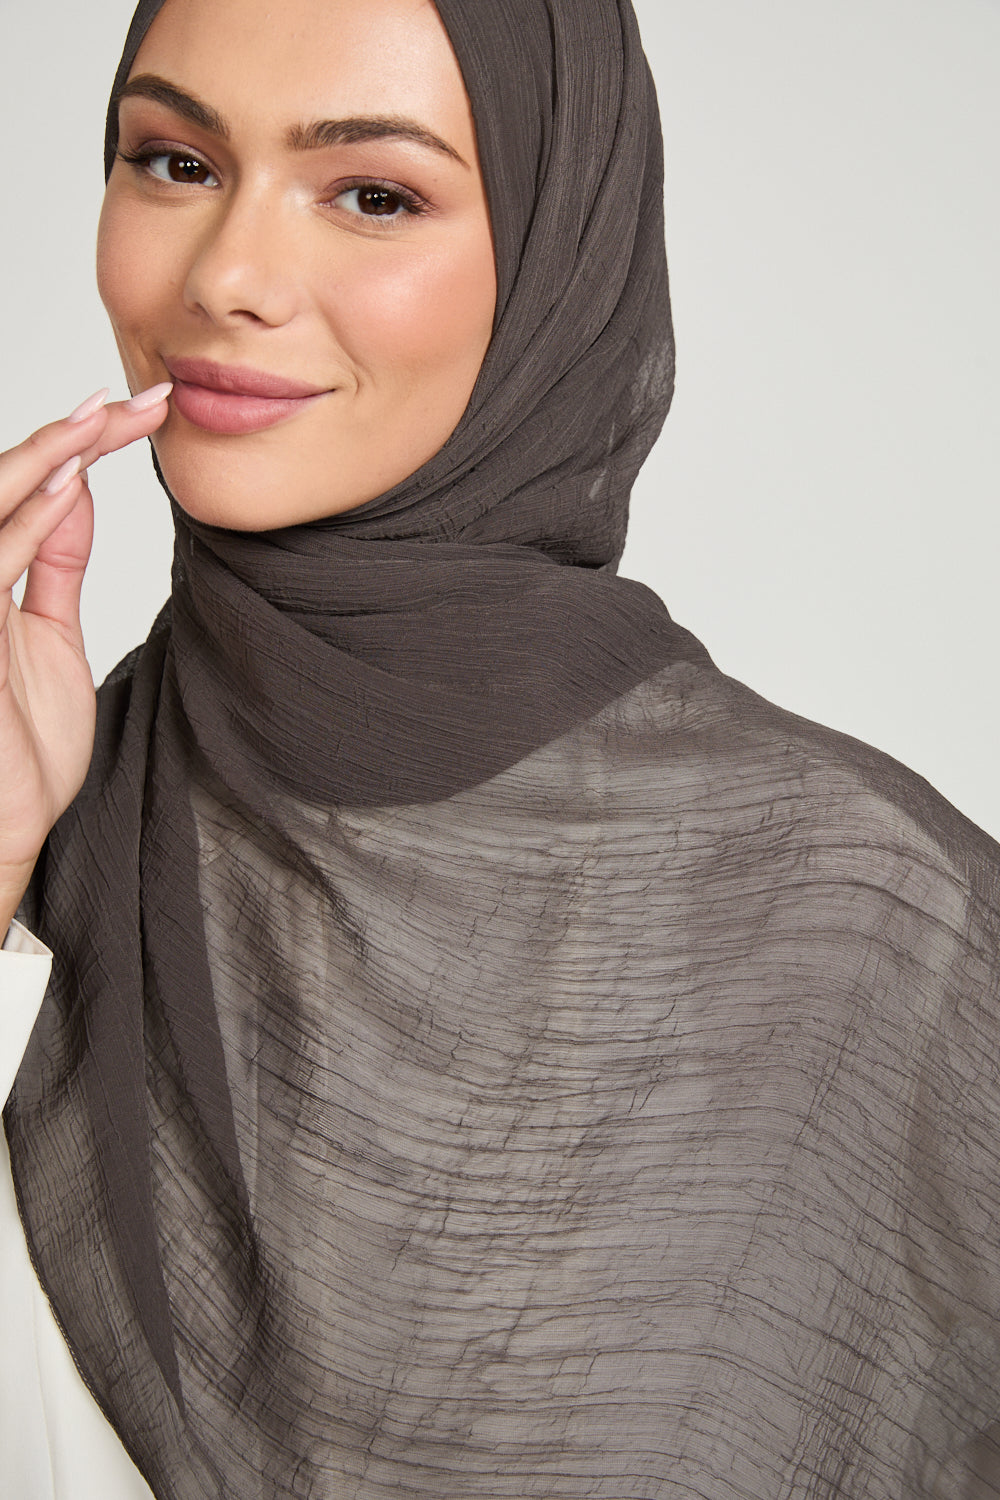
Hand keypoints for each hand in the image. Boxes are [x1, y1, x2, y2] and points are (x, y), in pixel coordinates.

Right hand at [0, 382, 171, 931]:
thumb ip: (53, 563)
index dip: (77, 446)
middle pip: (11, 484)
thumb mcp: (49, 635)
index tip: (134, 415)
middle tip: (138, 400)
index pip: (29, 492)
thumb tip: (73, 489)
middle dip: (74, 435)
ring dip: (52, 455)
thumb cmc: (20, 743)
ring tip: (105, 417)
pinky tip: (69, 478)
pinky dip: (31, 516)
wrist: (6, 826)